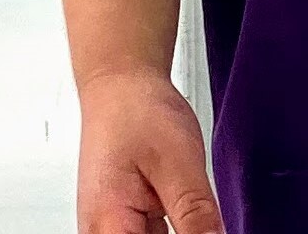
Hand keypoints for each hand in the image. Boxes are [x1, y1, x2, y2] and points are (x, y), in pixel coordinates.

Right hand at [76, 67, 222, 233]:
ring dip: (183, 231)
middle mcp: (103, 232)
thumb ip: (195, 212)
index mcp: (109, 225)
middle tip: (200, 211)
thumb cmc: (138, 114)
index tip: (204, 227)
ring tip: (185, 194)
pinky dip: (176, 229)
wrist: (121, 88)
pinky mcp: (124, 220)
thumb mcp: (179, 164)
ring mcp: (112, 228)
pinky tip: (192, 217)